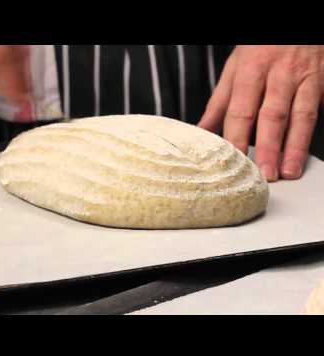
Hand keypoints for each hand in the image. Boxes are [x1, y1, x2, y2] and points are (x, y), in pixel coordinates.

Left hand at [198, 45, 323, 181]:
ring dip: (294, 146)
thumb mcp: (234, 68)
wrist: (296, 25)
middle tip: (264, 173)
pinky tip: (306, 154)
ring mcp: (305, 77)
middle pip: (272, 115)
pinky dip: (311, 134)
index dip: (236, 136)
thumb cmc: (261, 48)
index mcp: (251, 70)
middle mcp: (279, 73)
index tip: (234, 159)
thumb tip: (201, 131)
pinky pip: (317, 110)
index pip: (241, 109)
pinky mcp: (323, 81)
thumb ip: (219, 102)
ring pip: (301, 115)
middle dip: (268, 147)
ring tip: (288, 171)